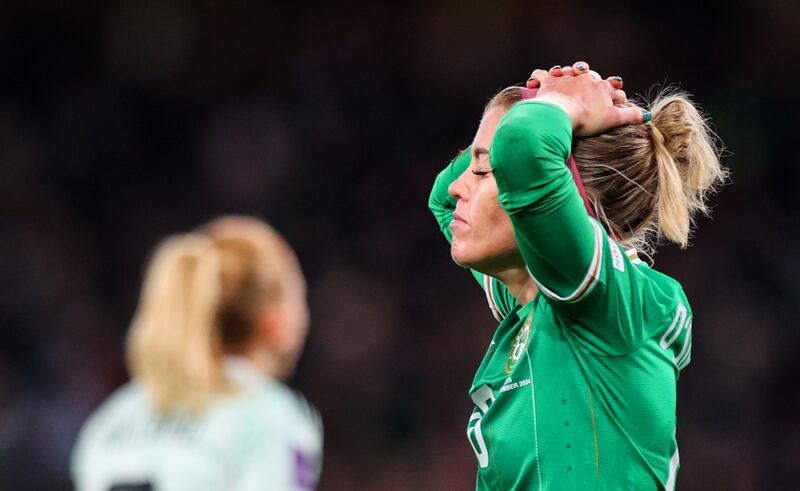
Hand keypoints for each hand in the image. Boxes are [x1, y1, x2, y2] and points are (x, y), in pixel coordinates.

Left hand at [529, 61, 644, 135]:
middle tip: (591, 79)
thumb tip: (646, 115)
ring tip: (565, 74)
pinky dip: (538, 77)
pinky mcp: (548, 82)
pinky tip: (536, 82)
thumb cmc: (587, 119)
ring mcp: (566, 78)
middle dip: (592, 77)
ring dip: (568, 72)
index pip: (612, 87)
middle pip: (592, 75)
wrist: (561, 115)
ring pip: (569, 70)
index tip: (617, 94)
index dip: (615, 91)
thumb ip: (629, 116)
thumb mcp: (612, 120)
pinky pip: (541, 75)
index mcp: (601, 88)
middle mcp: (585, 79)